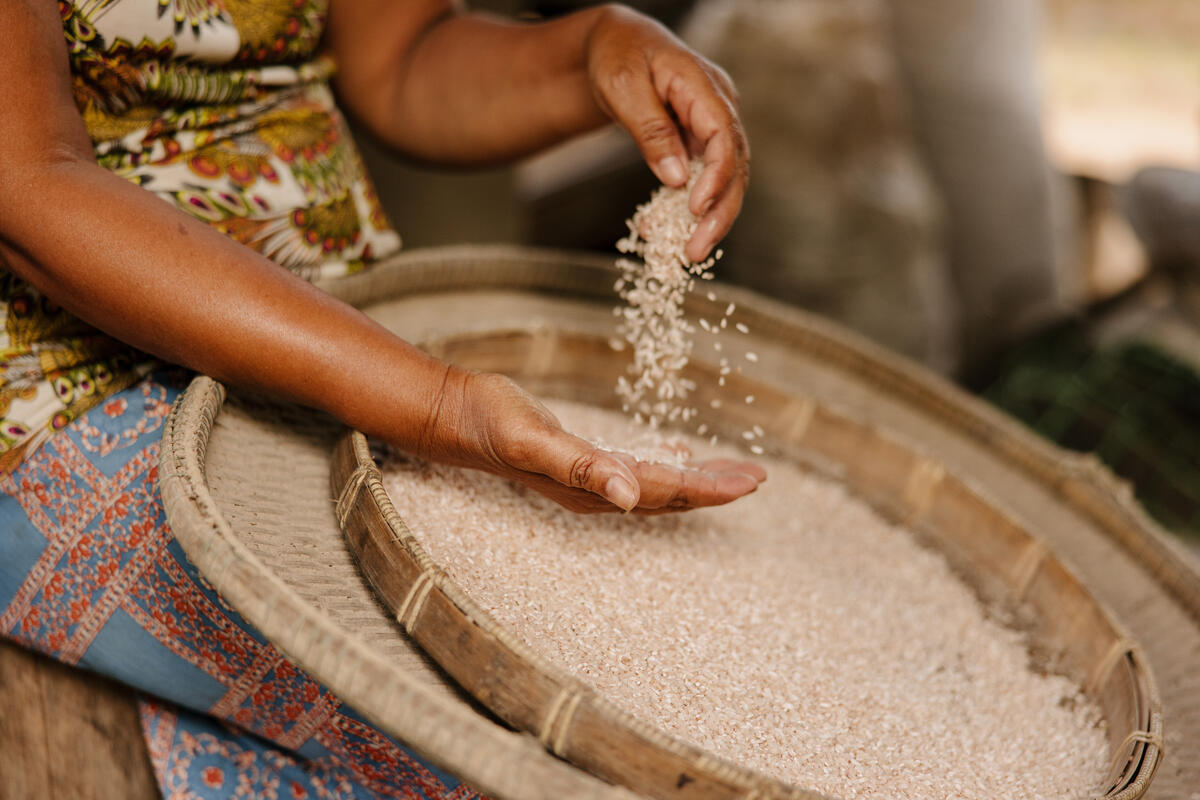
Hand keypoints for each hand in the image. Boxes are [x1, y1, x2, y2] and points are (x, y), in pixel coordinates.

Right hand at [418, 369, 764, 513]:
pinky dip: (665, 465)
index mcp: (592, 488)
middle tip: (758, 476)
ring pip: (656, 485)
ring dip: (696, 479)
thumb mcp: (534, 441)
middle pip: (669, 495)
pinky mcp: (580, 461)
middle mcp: (596, 491)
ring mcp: (588, 479)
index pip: (665, 492)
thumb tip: (629, 497)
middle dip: (715, 488)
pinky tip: (680, 455)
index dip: (710, 488)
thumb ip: (582, 467)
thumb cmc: (491, 423)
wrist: (456, 416)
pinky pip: (635, 470)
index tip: (751, 481)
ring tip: (733, 471)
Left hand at [586, 5, 748, 262]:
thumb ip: (651, 130)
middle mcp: (718, 107)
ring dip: (706, 219)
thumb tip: (676, 178)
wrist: (613, 44)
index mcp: (704, 86)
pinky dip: (682, 208)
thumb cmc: (617, 54)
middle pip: (735, 165)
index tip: (696, 209)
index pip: (725, 136)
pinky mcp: (699, 143)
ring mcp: (711, 126)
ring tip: (686, 252)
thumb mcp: (624, 86)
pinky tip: (658, 229)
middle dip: (719, 213)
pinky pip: (700, 180)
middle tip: (696, 251)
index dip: (717, 177)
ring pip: (724, 179)